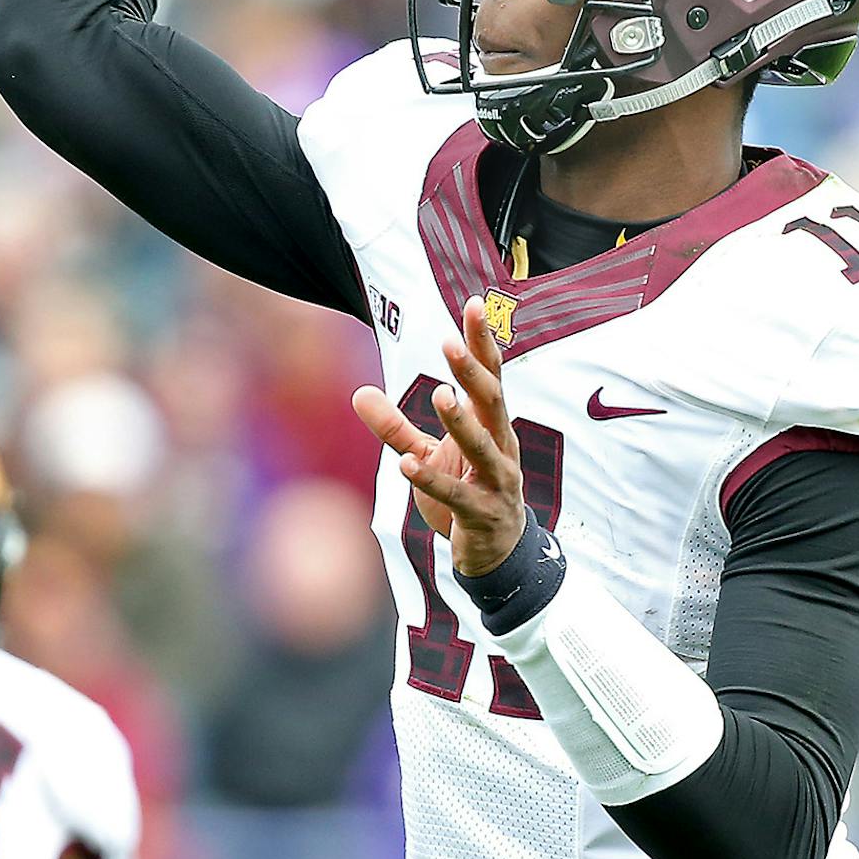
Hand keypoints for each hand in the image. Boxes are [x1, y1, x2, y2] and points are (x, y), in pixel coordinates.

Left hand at [354, 297, 525, 577]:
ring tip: (441, 395)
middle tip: (450, 343)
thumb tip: (357, 393)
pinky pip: (456, 495)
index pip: (490, 376)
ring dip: (461, 421)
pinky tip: (406, 466)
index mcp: (492, 425)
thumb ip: (394, 426)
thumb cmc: (465, 492)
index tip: (472, 305)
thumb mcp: (427, 455)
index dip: (482, 342)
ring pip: (482, 446)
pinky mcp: (482, 513)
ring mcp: (496, 481)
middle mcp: (501, 446)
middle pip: (493, 401)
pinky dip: (432, 480)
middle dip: (473, 372)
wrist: (495, 553)